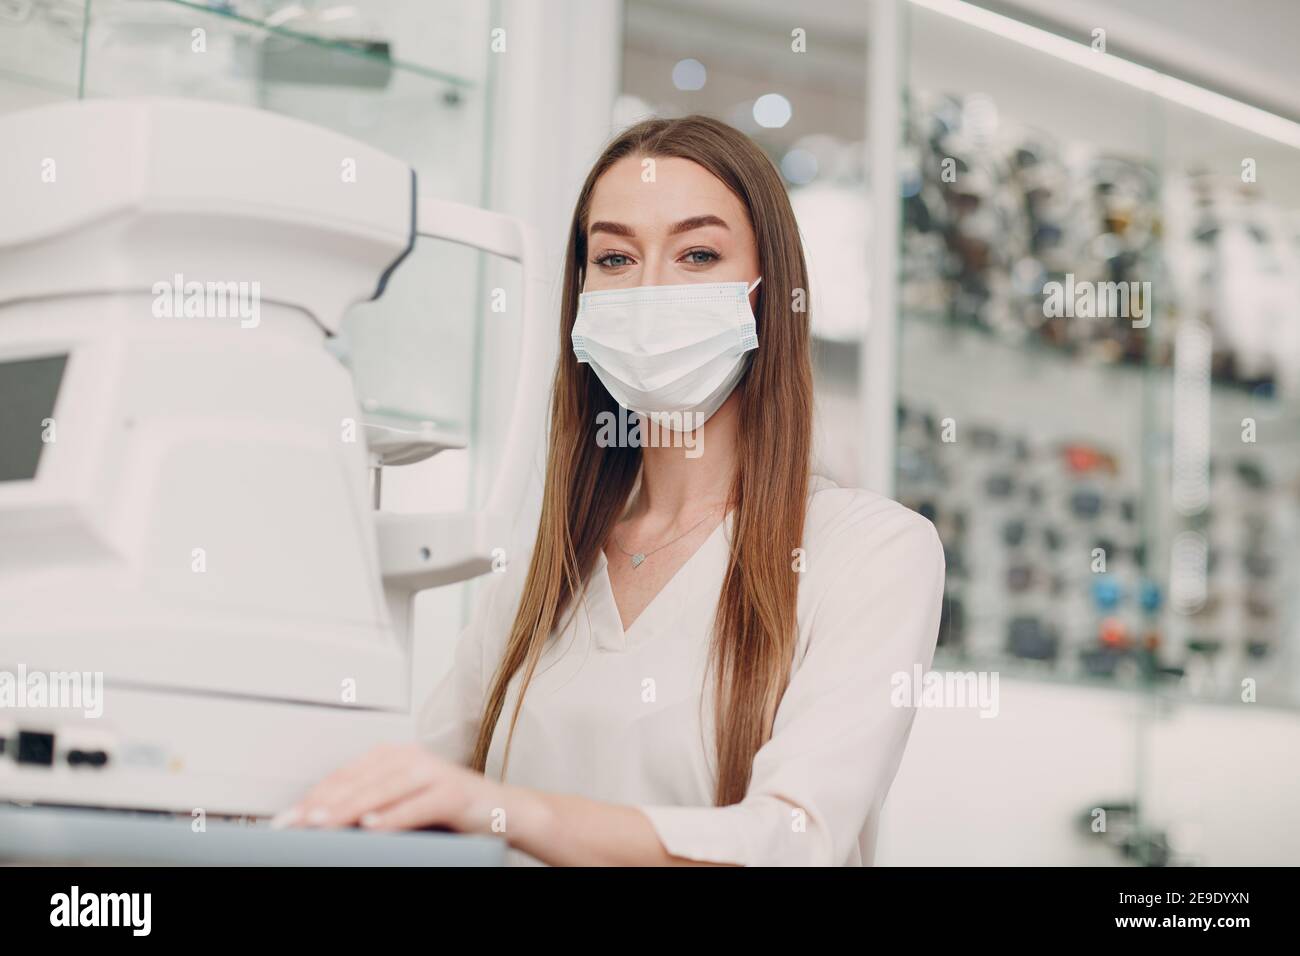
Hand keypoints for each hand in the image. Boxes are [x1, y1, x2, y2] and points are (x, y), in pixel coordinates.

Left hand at [273, 743, 507, 834]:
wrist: (502, 810)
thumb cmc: (448, 810)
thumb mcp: (401, 804)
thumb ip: (370, 806)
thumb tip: (323, 821)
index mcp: (393, 757)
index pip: (344, 776)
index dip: (314, 796)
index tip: (287, 819)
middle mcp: (411, 758)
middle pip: (357, 782)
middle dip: (322, 804)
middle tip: (294, 823)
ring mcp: (433, 772)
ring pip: (382, 790)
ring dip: (349, 808)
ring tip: (322, 823)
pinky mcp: (452, 792)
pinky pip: (417, 805)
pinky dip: (393, 817)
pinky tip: (372, 827)